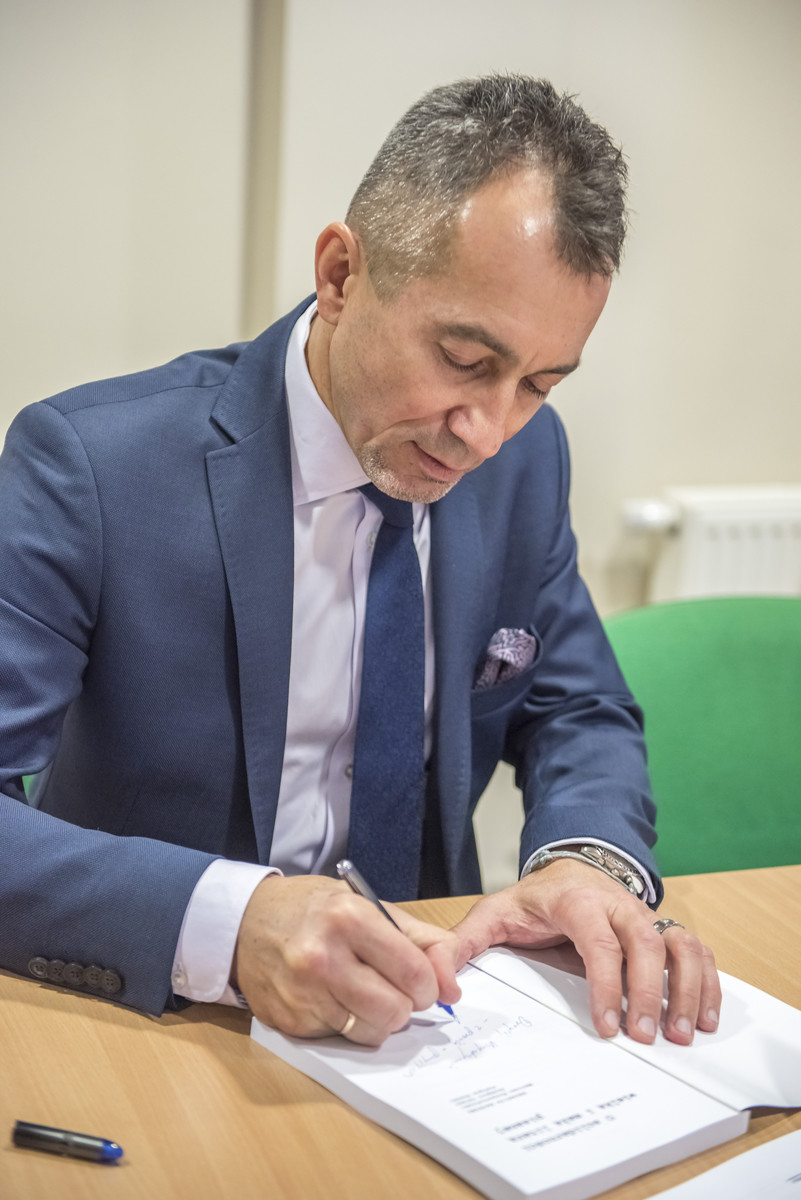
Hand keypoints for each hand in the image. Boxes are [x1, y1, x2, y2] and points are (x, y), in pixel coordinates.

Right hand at [231, 874, 460, 1044]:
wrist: (245, 921)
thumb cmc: (314, 909)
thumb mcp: (368, 904)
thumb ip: (421, 940)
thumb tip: (452, 987)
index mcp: (348, 918)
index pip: (413, 972)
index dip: (427, 984)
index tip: (422, 982)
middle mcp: (321, 956)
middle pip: (394, 1010)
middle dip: (403, 1005)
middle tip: (392, 989)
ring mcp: (301, 993)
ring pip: (369, 1032)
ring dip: (376, 1019)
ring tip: (363, 993)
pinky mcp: (288, 1022)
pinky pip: (339, 1038)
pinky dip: (344, 1024)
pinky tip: (331, 998)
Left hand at [450, 859, 720, 1045]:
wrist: (567, 868)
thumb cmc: (533, 900)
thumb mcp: (492, 914)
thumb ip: (463, 944)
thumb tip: (442, 983)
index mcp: (577, 901)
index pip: (599, 941)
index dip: (606, 983)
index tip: (607, 1026)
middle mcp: (618, 905)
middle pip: (646, 942)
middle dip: (650, 991)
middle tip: (647, 1037)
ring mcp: (645, 915)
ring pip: (679, 943)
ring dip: (686, 987)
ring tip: (683, 1033)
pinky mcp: (663, 929)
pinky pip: (696, 949)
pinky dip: (706, 980)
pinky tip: (704, 1017)